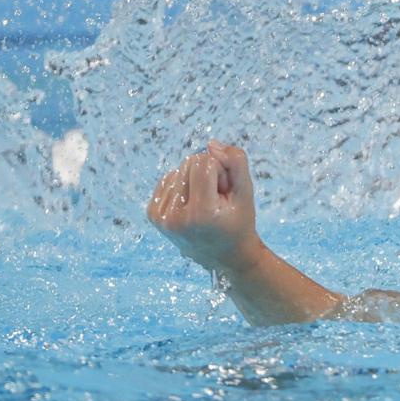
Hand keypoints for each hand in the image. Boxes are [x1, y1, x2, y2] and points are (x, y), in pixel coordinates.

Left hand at [147, 140, 262, 272]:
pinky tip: (191, 204)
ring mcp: (161, 218)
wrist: (224, 256)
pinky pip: (167, 179)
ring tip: (205, 205)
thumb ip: (235, 161)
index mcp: (200, 213)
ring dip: (194, 181)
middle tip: (217, 201)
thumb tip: (209, 144)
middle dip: (207, 175)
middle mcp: (175, 217)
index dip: (221, 171)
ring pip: (178, 170)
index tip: (226, 194)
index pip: (203, 162)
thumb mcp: (246, 191)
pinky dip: (182, 186)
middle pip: (189, 164)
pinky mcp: (153, 215)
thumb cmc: (238, 221)